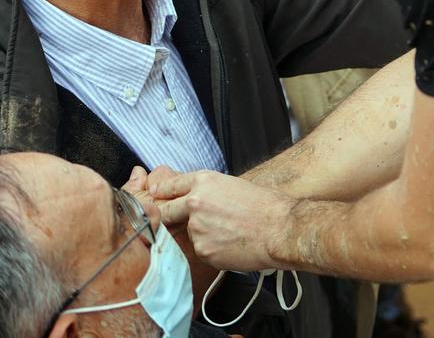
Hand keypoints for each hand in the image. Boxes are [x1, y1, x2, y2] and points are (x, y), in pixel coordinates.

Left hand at [152, 170, 292, 271]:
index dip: (161, 191)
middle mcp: (195, 203)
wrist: (278, 229)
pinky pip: (200, 249)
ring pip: (188, 232)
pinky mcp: (203, 250)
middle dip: (167, 215)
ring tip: (226, 232)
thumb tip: (192, 196)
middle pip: (165, 210)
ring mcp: (197, 228)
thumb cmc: (263, 206)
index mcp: (203, 181)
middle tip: (174, 220)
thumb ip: (206, 190)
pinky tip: (229, 244)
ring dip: (199, 234)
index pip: (170, 185)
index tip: (155, 194)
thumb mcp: (230, 185)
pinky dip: (210, 248)